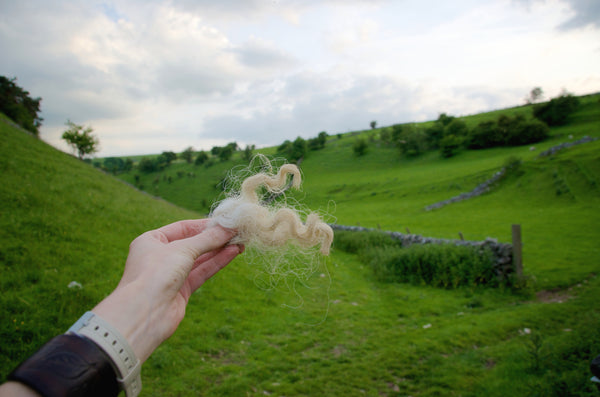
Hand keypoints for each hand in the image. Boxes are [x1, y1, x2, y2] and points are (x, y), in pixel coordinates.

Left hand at [92, 219, 241, 361]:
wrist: (144, 314)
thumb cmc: (155, 274)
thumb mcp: (183, 250)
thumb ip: (207, 239)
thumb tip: (229, 227)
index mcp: (151, 241)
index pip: (183, 228)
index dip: (205, 225)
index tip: (226, 222)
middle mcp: (160, 256)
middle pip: (193, 243)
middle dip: (215, 238)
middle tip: (238, 232)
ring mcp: (171, 274)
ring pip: (200, 259)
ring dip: (219, 250)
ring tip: (240, 242)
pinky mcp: (181, 291)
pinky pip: (202, 272)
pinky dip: (217, 262)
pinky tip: (232, 253)